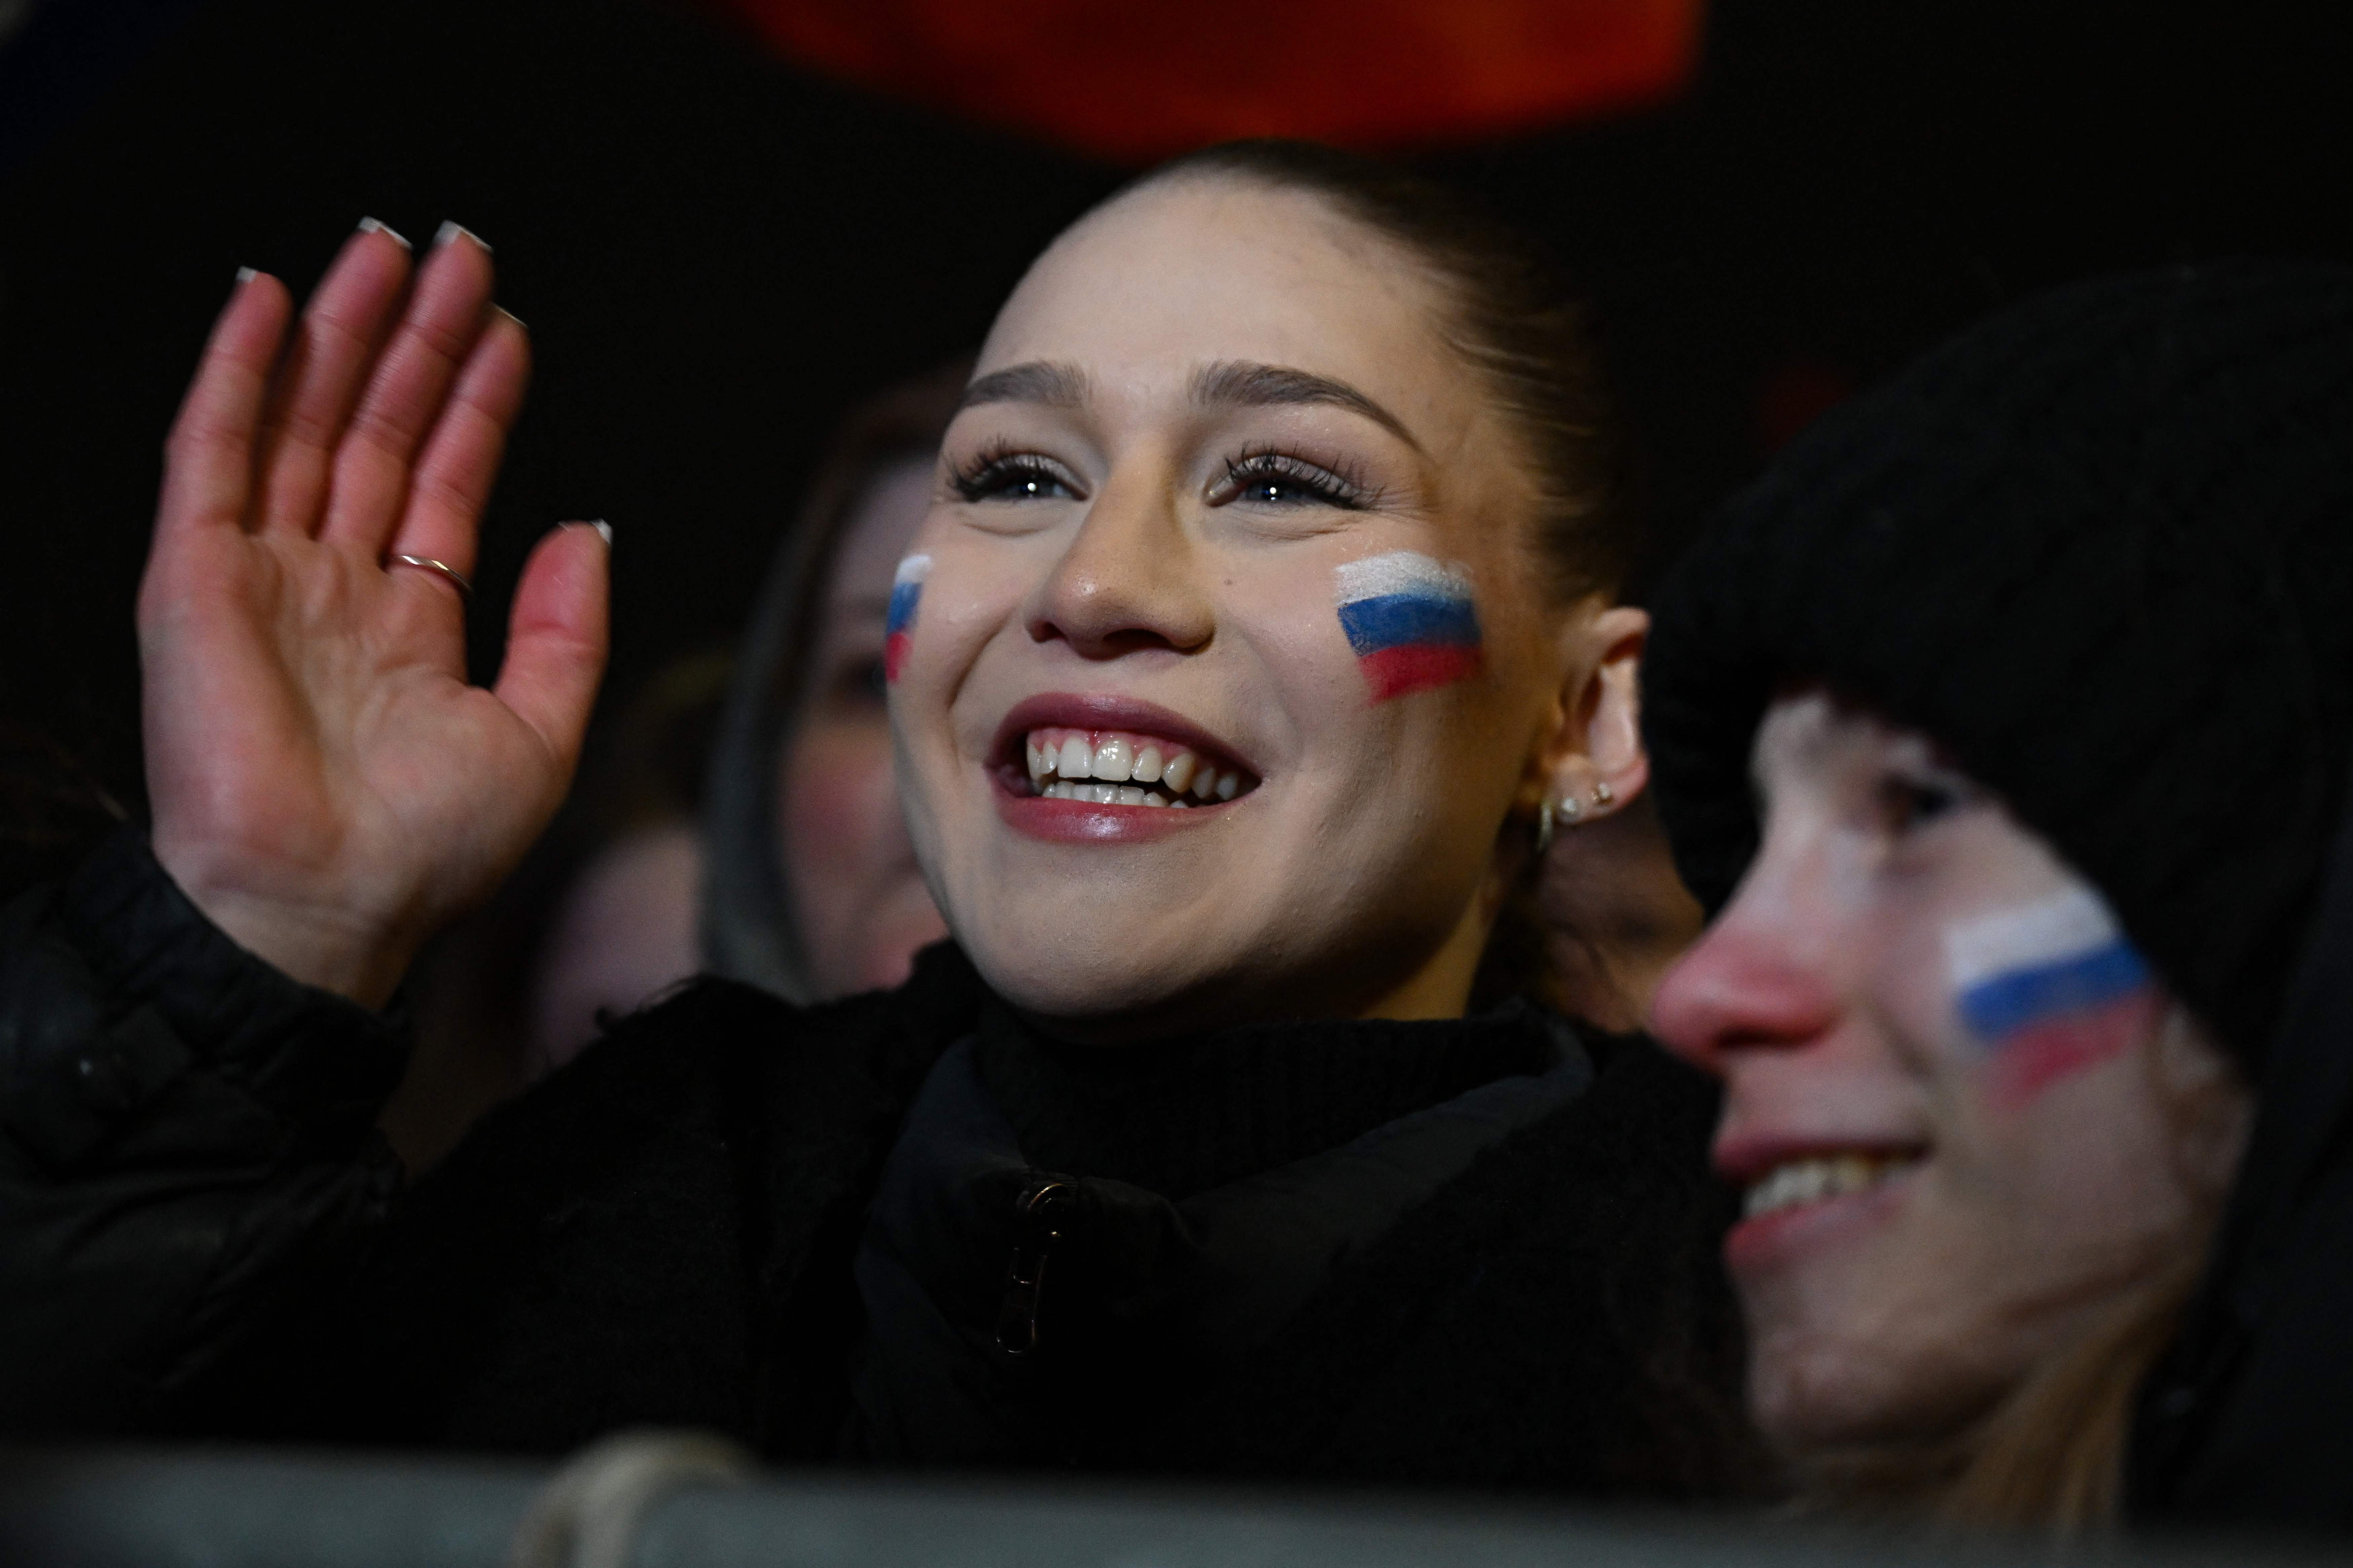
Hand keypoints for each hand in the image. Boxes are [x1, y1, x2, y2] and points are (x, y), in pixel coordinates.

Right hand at [139, 222, 607, 1006]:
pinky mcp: (195, 577)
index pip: (443, 480)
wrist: (330, 904)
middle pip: (375, 431)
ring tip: (384, 250)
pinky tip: (267, 301)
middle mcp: (331, 590)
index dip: (476, 403)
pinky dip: (235, 371)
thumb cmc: (423, 850)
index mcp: (407, 626)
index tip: (507, 330)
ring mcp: (260, 577)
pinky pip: (211, 451)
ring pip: (302, 420)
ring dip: (342, 331)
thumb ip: (568, 630)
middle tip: (454, 253)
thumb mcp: (539, 736)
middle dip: (415, 340)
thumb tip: (587, 528)